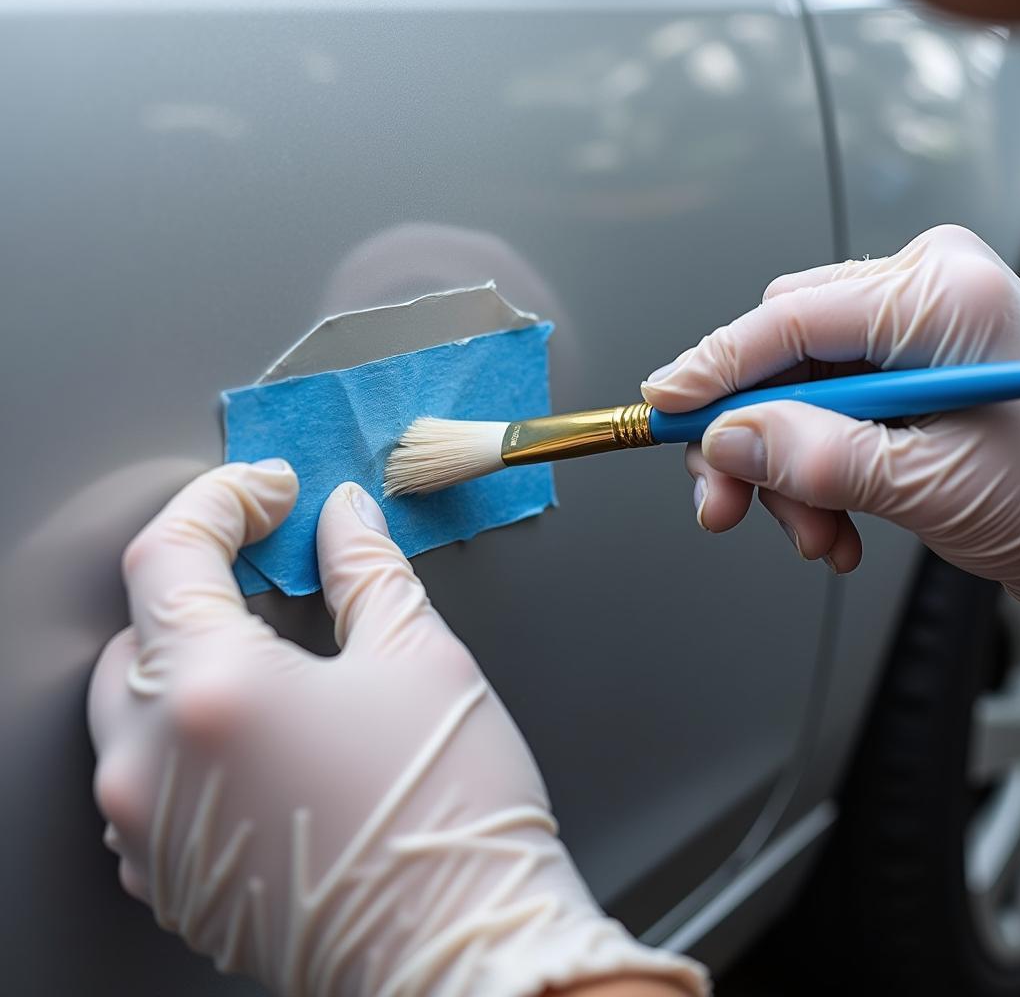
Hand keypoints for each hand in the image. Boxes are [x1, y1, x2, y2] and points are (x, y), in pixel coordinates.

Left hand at [88, 461, 705, 996]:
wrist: (465, 956)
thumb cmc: (448, 816)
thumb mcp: (418, 658)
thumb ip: (363, 569)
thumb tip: (341, 518)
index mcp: (211, 695)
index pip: (170, 556)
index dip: (221, 501)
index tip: (269, 491)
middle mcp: (153, 767)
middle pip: (137, 630)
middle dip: (202, 582)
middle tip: (275, 566)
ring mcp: (150, 833)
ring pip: (133, 707)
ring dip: (193, 658)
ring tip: (277, 650)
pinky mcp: (169, 877)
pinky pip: (147, 777)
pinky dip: (190, 732)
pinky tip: (266, 729)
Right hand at [641, 225, 1019, 599]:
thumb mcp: (928, 484)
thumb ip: (817, 458)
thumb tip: (728, 437)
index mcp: (941, 296)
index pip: (789, 318)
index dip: (712, 369)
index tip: (663, 409)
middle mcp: (922, 296)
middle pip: (778, 354)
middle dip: (750, 439)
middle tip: (726, 501)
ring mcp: (910, 332)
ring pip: (789, 390)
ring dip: (782, 471)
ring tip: (814, 534)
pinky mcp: (899, 370)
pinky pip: (818, 410)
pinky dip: (811, 473)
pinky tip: (834, 523)